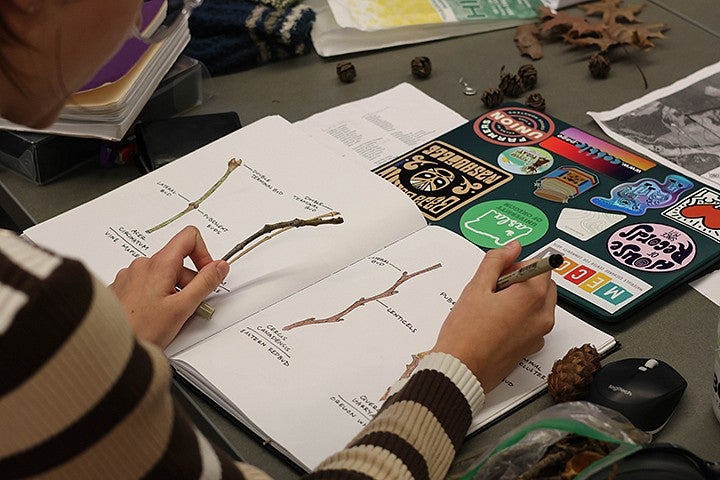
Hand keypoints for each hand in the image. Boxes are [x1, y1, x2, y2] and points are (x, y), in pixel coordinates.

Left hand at [109, 226, 229, 347]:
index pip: (189, 237)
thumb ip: (205, 283)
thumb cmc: (141, 329)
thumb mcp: (183, 307)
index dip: (203, 254)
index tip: (206, 274)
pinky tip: (153, 316)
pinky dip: (156, 296)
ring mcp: (130, 276)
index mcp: (159, 264)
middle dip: (189, 282)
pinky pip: (147, 284)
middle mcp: (142, 265)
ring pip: (163, 274)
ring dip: (173, 291)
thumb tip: (219, 267)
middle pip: (178, 261)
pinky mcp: (122, 288)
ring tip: (167, 316)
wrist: (109, 347)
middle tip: (187, 306)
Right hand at [431, 240, 555, 391]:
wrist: (461, 370)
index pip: (539, 266)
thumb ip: (496, 261)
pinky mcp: (532, 348)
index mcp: (532, 297)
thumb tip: (513, 247)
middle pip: (543, 285)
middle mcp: (543, 316)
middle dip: (523, 281)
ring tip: (492, 309)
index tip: (499, 274)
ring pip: (539, 304)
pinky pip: (534, 323)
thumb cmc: (465, 332)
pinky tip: (496, 324)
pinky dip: (521, 318)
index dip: (516, 265)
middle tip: (494, 290)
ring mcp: (539, 334)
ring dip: (522, 300)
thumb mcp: (476, 287)